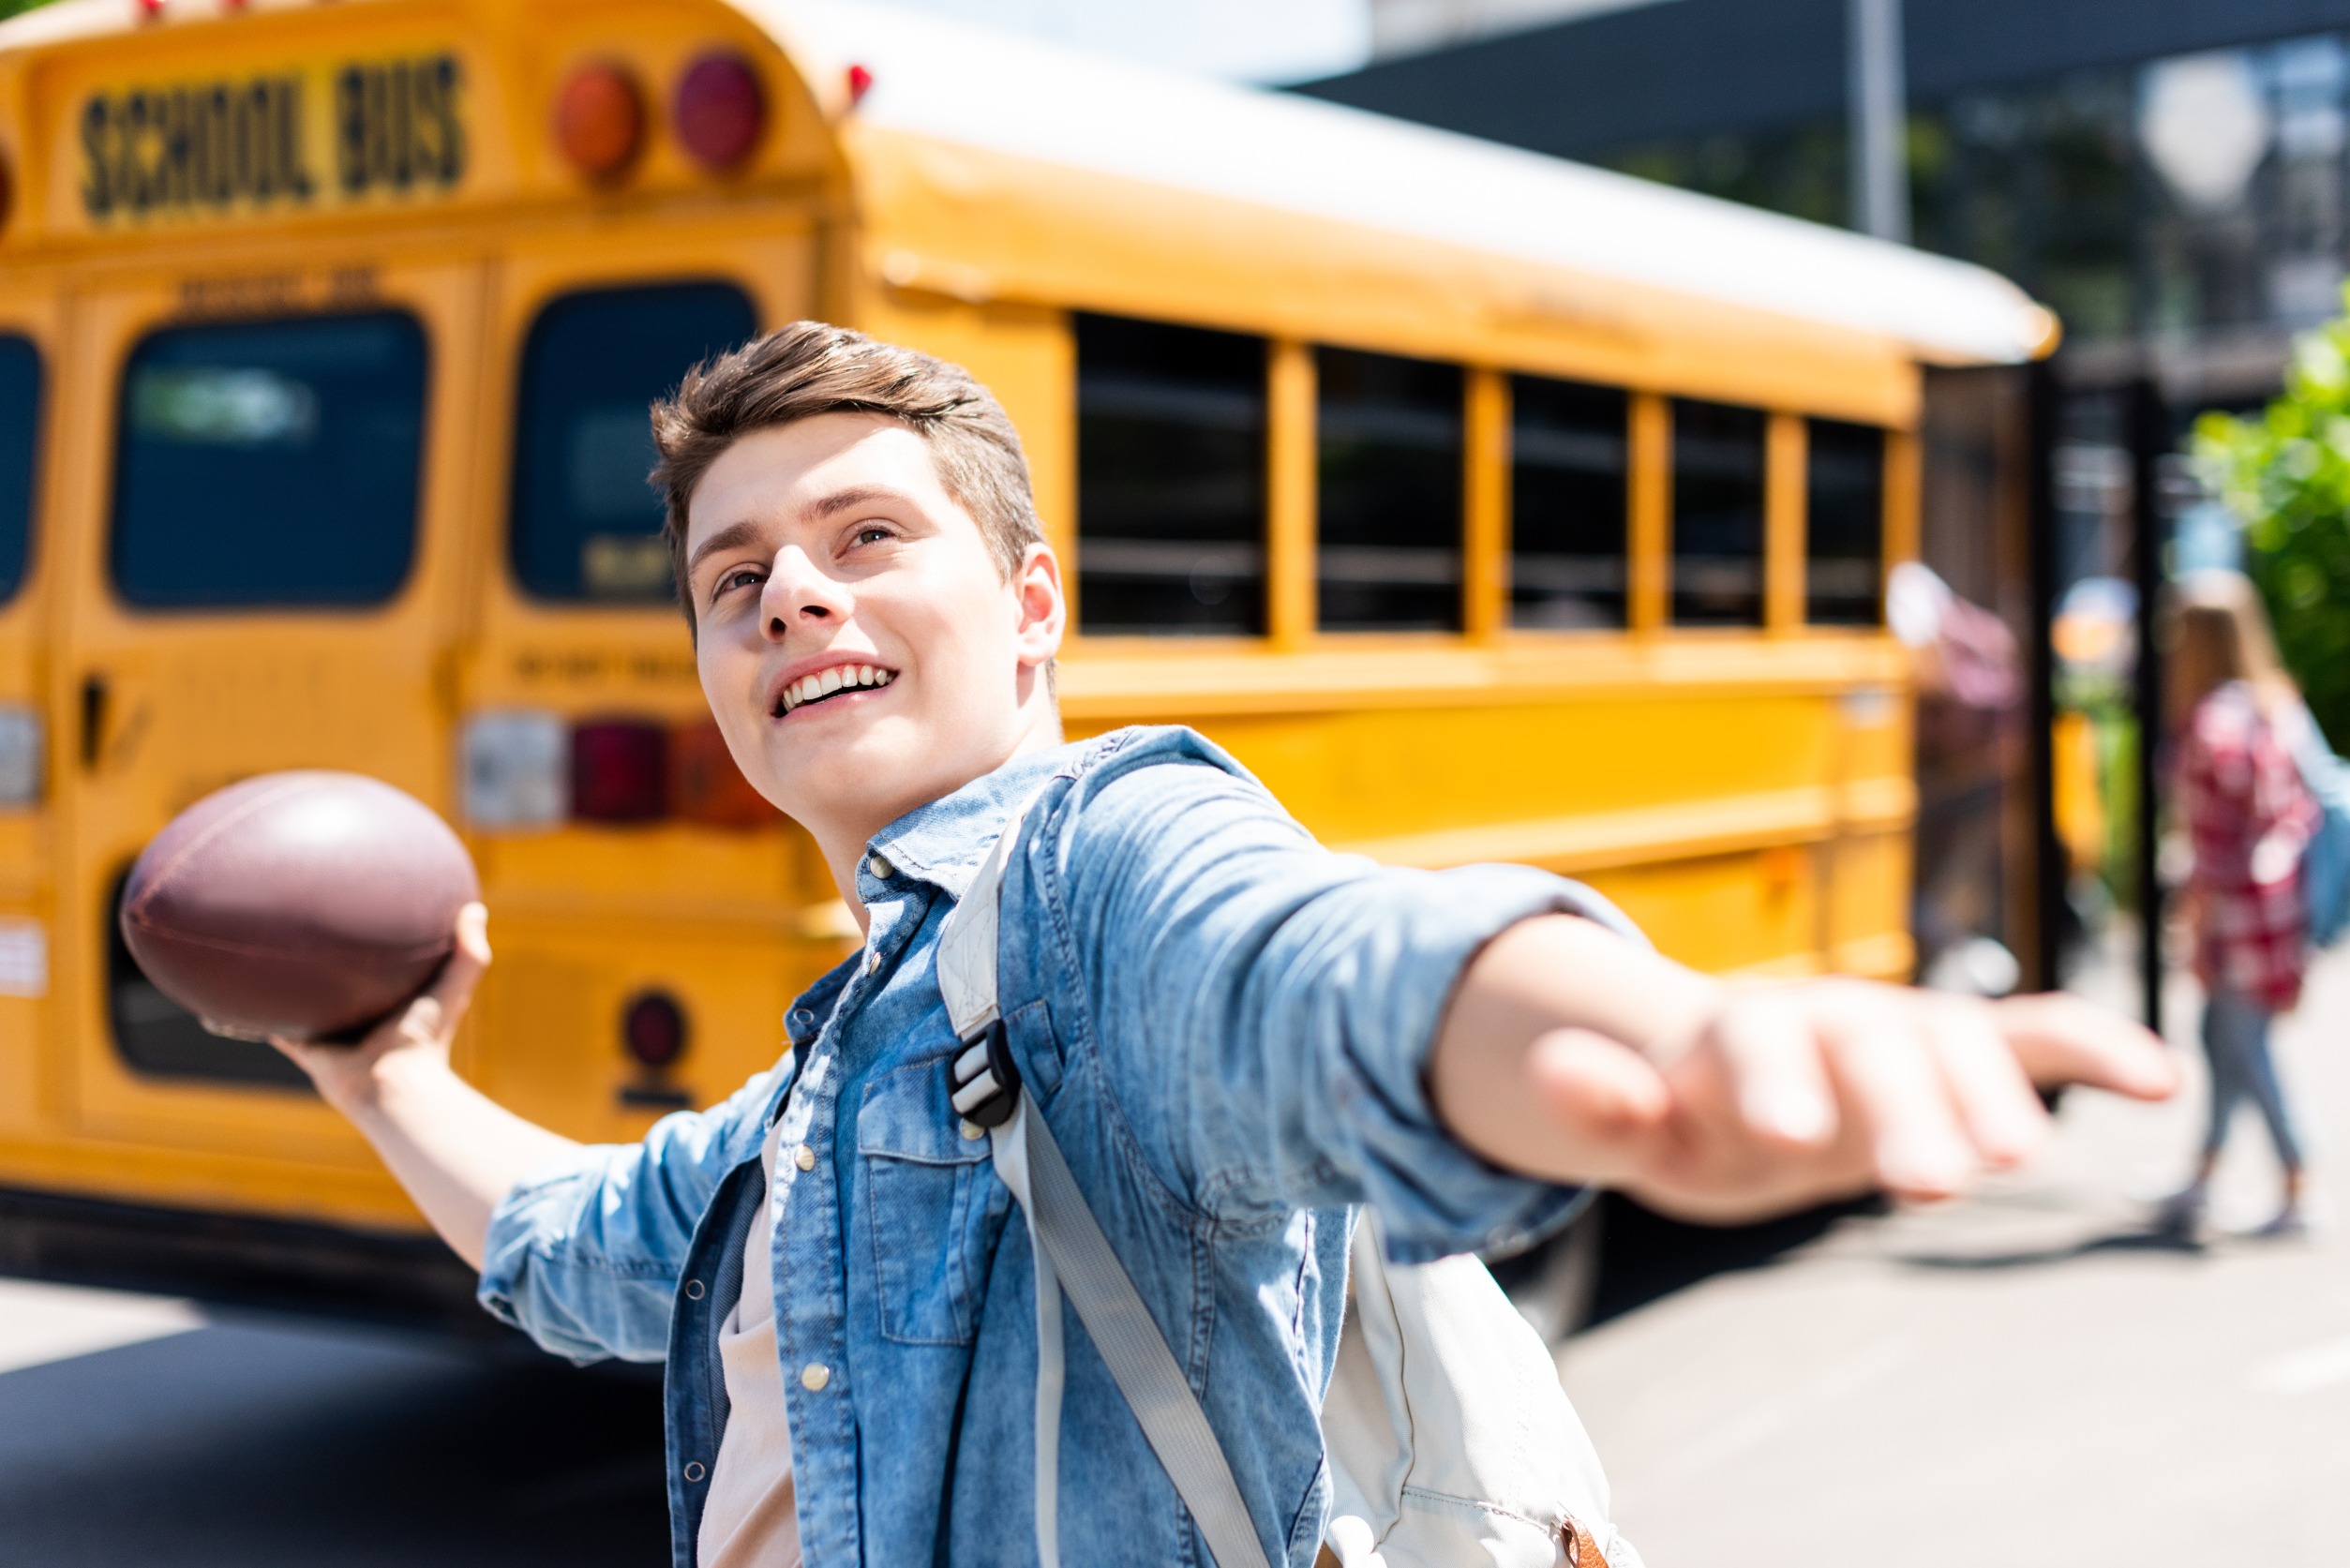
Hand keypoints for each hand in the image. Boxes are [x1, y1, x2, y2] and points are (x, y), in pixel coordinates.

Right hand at [273, 902, 490, 1117]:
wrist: (393, 1083)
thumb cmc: (425, 1038)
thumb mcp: (453, 987)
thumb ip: (469, 952)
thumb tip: (476, 908)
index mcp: (393, 1003)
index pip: (380, 969)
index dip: (373, 947)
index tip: (361, 915)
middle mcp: (361, 1017)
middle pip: (339, 985)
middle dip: (326, 963)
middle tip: (308, 924)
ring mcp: (333, 1033)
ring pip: (304, 1004)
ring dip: (289, 986)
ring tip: (265, 950)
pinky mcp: (306, 1047)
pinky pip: (274, 1027)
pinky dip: (256, 1014)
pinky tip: (240, 989)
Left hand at [1522, 983, 2176, 1220]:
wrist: (1742, 1082)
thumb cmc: (1686, 1113)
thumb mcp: (1635, 1125)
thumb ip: (1600, 1103)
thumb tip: (1548, 1072)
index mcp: (1742, 1032)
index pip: (1756, 1052)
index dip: (1769, 1087)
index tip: (1784, 1136)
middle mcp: (1831, 1015)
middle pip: (1870, 1052)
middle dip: (1900, 1110)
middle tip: (1927, 1182)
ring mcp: (1904, 1028)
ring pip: (1956, 1044)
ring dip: (1988, 1094)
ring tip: (2014, 1160)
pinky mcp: (1963, 1051)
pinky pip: (2032, 1036)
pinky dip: (2089, 1047)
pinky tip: (2155, 1080)